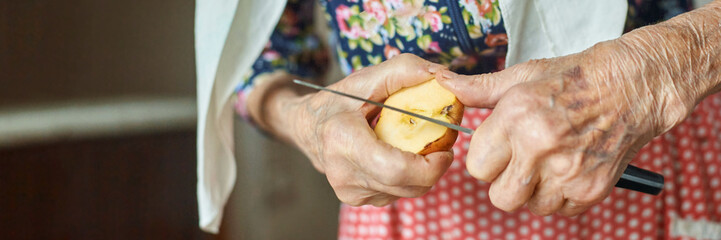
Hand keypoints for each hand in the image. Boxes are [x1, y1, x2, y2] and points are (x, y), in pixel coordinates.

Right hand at [250, 54, 453, 205]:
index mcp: (343, 141)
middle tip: (441, 143)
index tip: (445, 148)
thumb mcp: (365, 79)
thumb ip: (402, 71)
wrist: (306, 128)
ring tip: (419, 147)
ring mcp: (350, 192)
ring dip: (423, 173)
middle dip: (434, 167)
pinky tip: (400, 157)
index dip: (430, 166)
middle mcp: (344, 173)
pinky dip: (408, 178)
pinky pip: (397, 194)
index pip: (397, 170)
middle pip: (408, 185)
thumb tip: (439, 74)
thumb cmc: (337, 103)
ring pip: (407, 192)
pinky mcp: (357, 200)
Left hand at [437, 37, 701, 215]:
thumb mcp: (523, 76)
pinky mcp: (590, 190)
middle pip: (499, 197)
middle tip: (521, 161)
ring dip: (534, 191)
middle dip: (505, 182)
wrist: (632, 86)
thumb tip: (445, 85)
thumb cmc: (573, 79)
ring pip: (530, 206)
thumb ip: (479, 89)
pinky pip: (560, 211)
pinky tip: (569, 168)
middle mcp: (540, 147)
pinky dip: (561, 196)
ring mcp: (567, 172)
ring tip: (549, 161)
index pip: (476, 166)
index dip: (486, 158)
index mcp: (516, 118)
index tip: (500, 148)